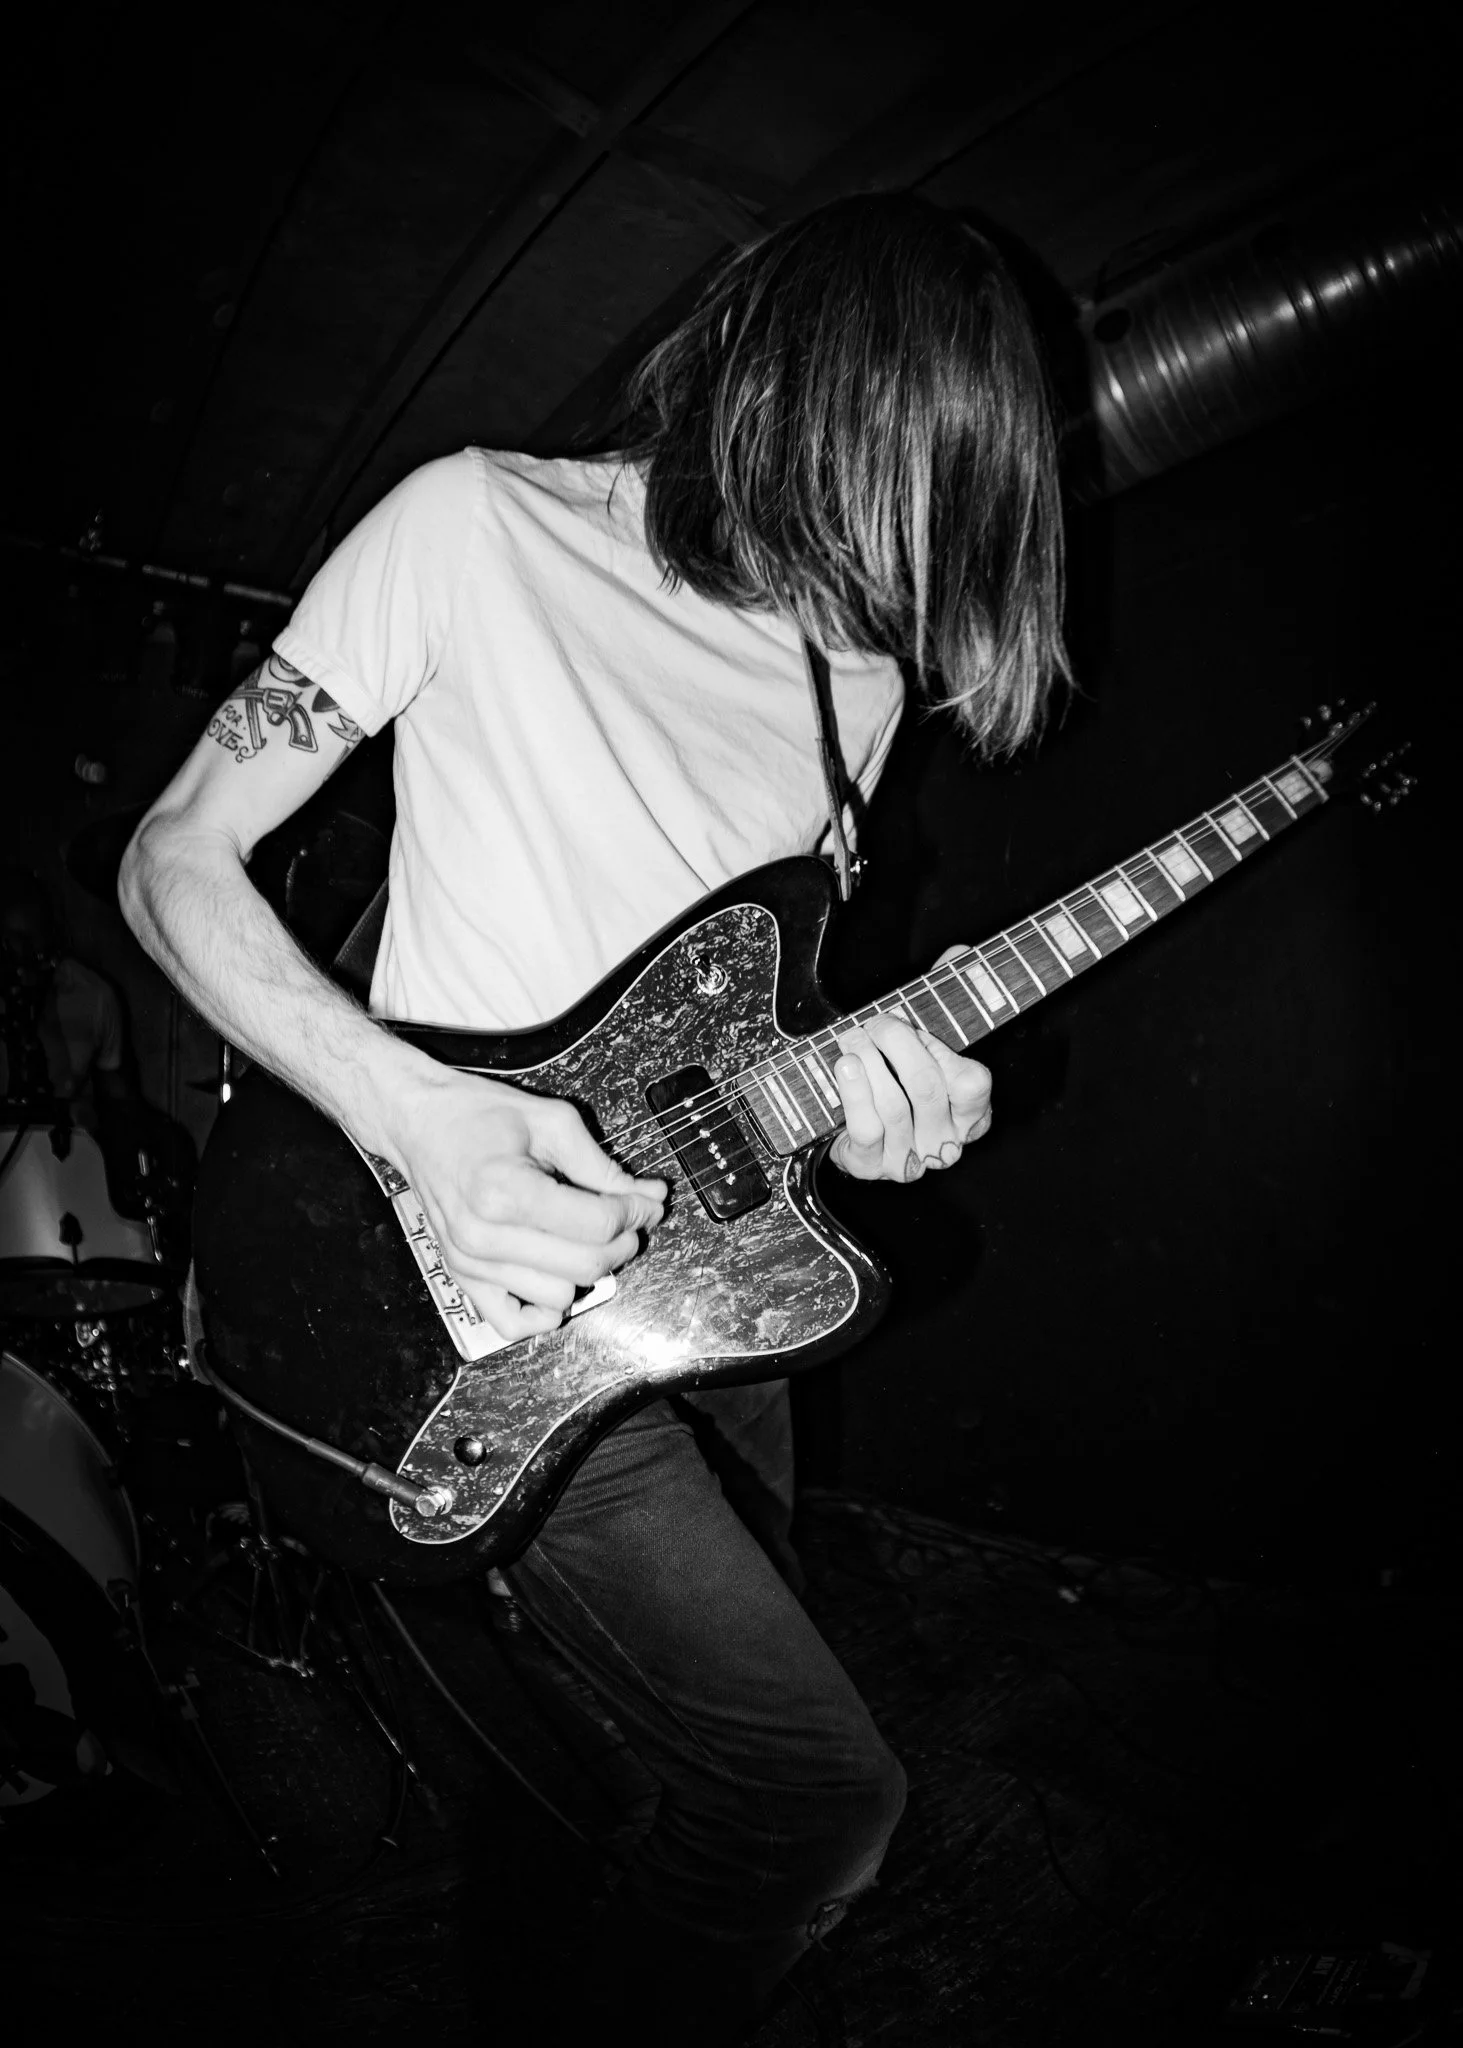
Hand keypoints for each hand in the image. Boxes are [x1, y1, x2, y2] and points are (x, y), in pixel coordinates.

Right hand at [383, 1068, 665, 1341]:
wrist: (418, 1122)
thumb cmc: (475, 1115)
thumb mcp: (550, 1121)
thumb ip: (601, 1165)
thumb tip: (647, 1196)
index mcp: (505, 1189)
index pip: (596, 1224)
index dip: (635, 1213)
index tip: (646, 1201)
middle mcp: (483, 1234)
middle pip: (585, 1264)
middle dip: (623, 1241)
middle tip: (629, 1218)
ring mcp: (470, 1261)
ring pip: (560, 1296)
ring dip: (587, 1272)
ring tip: (587, 1239)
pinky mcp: (462, 1276)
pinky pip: (511, 1323)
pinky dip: (543, 1313)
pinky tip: (557, 1281)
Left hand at [830, 955, 992, 1182]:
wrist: (852, 1137)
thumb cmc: (896, 1083)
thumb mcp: (925, 1044)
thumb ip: (947, 1000)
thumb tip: (959, 951)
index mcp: (970, 1114)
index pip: (973, 1083)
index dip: (941, 1047)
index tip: (915, 1025)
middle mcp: (945, 1142)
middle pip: (927, 1087)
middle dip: (897, 1043)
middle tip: (877, 1022)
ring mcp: (909, 1160)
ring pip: (894, 1106)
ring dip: (869, 1061)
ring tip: (851, 1038)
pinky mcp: (871, 1167)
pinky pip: (867, 1130)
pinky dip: (854, 1093)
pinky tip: (845, 1066)